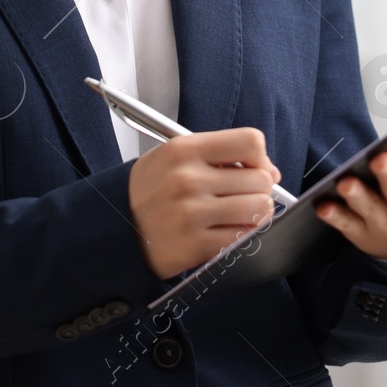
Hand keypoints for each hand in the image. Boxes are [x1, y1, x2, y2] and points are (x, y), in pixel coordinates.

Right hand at [128, 127, 281, 278]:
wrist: (114, 229)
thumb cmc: (149, 191)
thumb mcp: (174, 158)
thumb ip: (220, 157)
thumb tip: (271, 172)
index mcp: (184, 149)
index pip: (250, 141)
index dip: (259, 156)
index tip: (253, 167)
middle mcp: (188, 179)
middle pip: (260, 179)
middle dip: (259, 189)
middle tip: (241, 196)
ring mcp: (192, 213)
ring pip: (259, 209)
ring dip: (256, 214)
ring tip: (237, 215)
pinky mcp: (195, 245)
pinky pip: (244, 238)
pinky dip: (243, 237)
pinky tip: (227, 232)